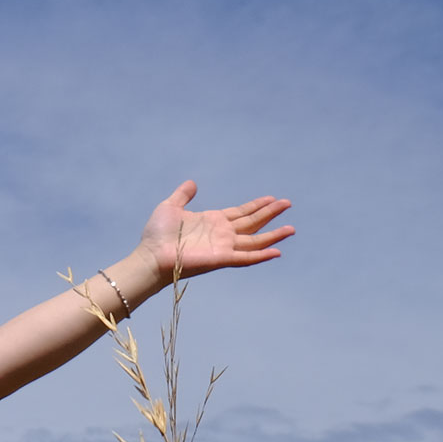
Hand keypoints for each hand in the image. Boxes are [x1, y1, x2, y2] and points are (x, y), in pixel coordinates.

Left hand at [134, 181, 293, 279]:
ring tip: (291, 228)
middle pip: (253, 222)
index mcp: (213, 221)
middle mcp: (222, 234)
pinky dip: (262, 255)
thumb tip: (192, 182)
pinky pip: (246, 257)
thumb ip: (183, 195)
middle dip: (270, 213)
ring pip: (255, 240)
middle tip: (288, 203)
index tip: (273, 198)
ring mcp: (224, 247)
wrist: (151, 254)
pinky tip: (278, 252)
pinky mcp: (221, 258)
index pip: (241, 212)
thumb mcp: (170, 206)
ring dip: (273, 235)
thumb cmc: (157, 234)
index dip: (257, 205)